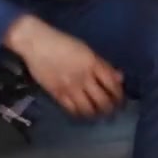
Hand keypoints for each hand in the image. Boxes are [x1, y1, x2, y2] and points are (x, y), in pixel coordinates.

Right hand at [3, 15, 123, 118]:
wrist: (37, 43)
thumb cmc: (63, 43)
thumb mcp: (87, 50)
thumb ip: (103, 64)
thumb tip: (119, 77)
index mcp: (93, 64)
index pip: (112, 84)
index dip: (118, 95)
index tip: (120, 100)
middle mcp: (83, 77)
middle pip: (102, 100)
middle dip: (110, 108)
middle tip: (112, 111)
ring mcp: (70, 87)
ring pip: (88, 108)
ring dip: (96, 113)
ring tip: (98, 114)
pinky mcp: (57, 94)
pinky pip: (71, 109)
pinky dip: (79, 113)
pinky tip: (82, 113)